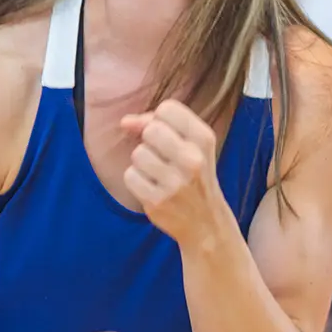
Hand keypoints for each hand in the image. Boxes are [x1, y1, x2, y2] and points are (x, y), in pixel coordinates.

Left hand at [120, 101, 226, 247]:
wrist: (205, 222)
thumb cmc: (193, 176)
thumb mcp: (190, 145)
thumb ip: (158, 124)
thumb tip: (125, 121)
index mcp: (204, 139)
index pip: (168, 109)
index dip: (158, 119)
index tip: (166, 134)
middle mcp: (193, 160)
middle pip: (151, 129)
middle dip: (150, 140)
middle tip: (162, 156)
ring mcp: (175, 182)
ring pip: (138, 153)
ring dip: (142, 162)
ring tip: (158, 174)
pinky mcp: (157, 201)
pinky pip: (130, 176)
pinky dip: (136, 180)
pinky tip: (152, 187)